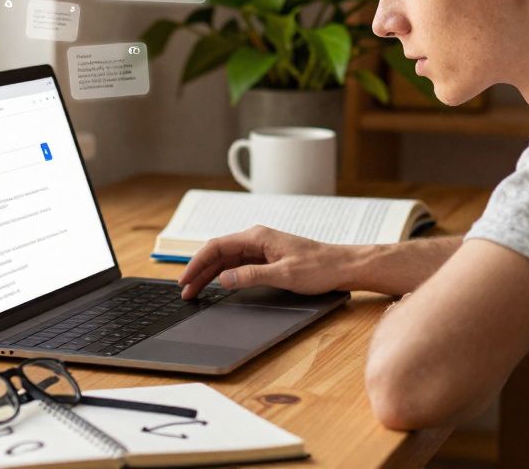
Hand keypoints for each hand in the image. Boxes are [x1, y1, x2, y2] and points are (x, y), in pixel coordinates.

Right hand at [177, 225, 347, 298]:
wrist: (343, 266)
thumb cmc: (319, 267)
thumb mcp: (284, 274)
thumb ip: (251, 275)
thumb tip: (223, 279)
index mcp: (257, 236)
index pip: (217, 246)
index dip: (197, 263)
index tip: (185, 279)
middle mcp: (256, 239)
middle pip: (218, 253)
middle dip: (199, 271)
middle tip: (185, 291)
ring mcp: (262, 248)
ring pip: (227, 260)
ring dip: (210, 275)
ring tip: (195, 291)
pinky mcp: (268, 258)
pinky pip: (238, 265)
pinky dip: (224, 275)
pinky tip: (217, 285)